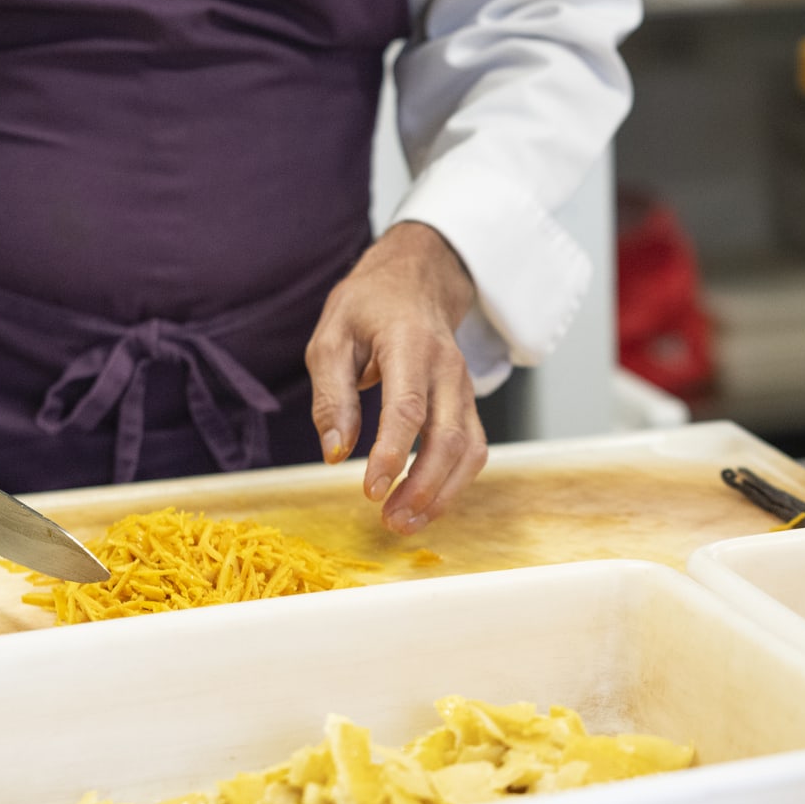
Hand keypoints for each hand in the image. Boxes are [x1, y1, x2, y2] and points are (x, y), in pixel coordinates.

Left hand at [305, 222, 486, 533]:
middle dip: (422, 487)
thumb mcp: (331, 338)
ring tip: (405, 523)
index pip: (408, 407)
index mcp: (409, 344)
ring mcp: (464, 388)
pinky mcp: (467, 405)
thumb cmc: (368, 308)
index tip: (370, 491)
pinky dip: (454, 484)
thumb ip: (332, 396)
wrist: (416, 281)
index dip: (392, 454)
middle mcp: (447, 368)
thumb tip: (335, 454)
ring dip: (442, 494)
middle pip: (448, 437)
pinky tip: (425, 504)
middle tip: (389, 520)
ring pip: (469, 450)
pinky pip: (473, 450)